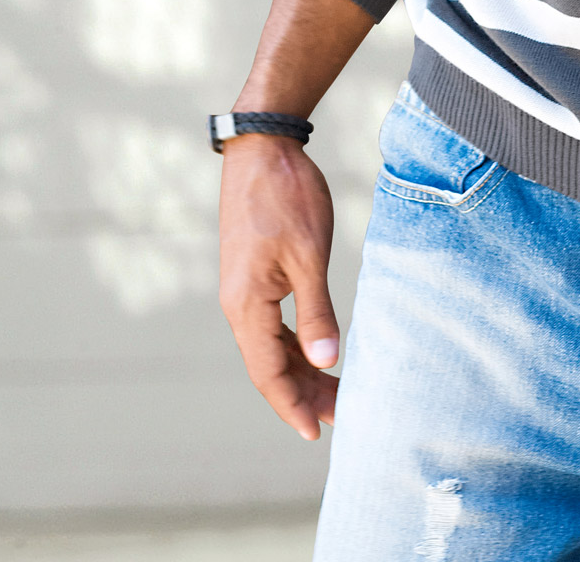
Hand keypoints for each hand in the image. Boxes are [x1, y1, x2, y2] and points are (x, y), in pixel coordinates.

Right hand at [218, 132, 339, 439]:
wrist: (263, 147)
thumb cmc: (286, 197)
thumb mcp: (309, 256)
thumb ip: (317, 312)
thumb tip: (327, 363)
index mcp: (247, 305)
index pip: (268, 373)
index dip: (292, 406)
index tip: (316, 433)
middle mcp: (238, 304)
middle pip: (268, 365)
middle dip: (302, 393)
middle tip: (340, 415)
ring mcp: (243, 289)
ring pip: (270, 346)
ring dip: (299, 370)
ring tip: (334, 390)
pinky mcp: (252, 274)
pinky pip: (270, 323)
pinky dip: (293, 343)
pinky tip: (315, 350)